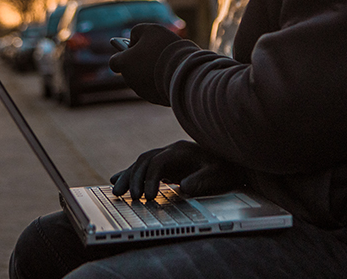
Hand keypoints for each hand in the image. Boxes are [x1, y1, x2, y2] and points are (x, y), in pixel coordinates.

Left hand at [108, 24, 183, 105]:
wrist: (185, 71)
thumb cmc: (165, 47)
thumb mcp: (150, 29)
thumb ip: (137, 32)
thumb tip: (134, 41)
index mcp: (124, 64)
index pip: (115, 61)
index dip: (123, 53)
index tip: (132, 47)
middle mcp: (131, 81)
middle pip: (132, 70)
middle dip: (140, 62)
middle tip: (153, 51)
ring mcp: (145, 93)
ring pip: (145, 80)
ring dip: (152, 72)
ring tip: (167, 62)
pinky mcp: (159, 100)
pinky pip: (159, 88)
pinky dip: (163, 81)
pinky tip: (174, 73)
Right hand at [110, 141, 243, 199]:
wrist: (229, 162)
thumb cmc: (224, 168)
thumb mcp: (217, 174)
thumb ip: (202, 180)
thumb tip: (184, 187)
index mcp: (181, 150)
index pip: (159, 161)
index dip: (151, 178)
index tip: (147, 196)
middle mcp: (170, 150)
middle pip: (145, 160)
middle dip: (134, 178)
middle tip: (131, 197)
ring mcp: (166, 156)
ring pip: (140, 163)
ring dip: (128, 177)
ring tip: (117, 192)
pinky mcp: (165, 165)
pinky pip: (143, 168)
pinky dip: (130, 174)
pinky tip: (117, 180)